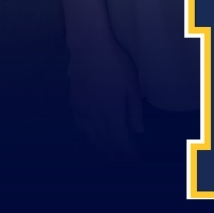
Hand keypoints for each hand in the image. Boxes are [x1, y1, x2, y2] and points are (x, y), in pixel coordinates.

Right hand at [67, 33, 143, 159]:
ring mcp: (82, 110)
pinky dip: (89, 136)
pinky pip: (81, 127)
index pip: (119, 141)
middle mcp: (94, 115)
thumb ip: (135, 110)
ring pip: (91, 137)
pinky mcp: (74, 103)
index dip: (127, 155)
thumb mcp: (132, 85)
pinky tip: (93, 137)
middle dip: (115, 156)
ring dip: (102, 148)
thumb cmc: (116, 63)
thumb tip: (139, 131)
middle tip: (124, 164)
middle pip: (104, 142)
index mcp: (111, 111)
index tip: (134, 164)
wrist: (89, 48)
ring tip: (111, 156)